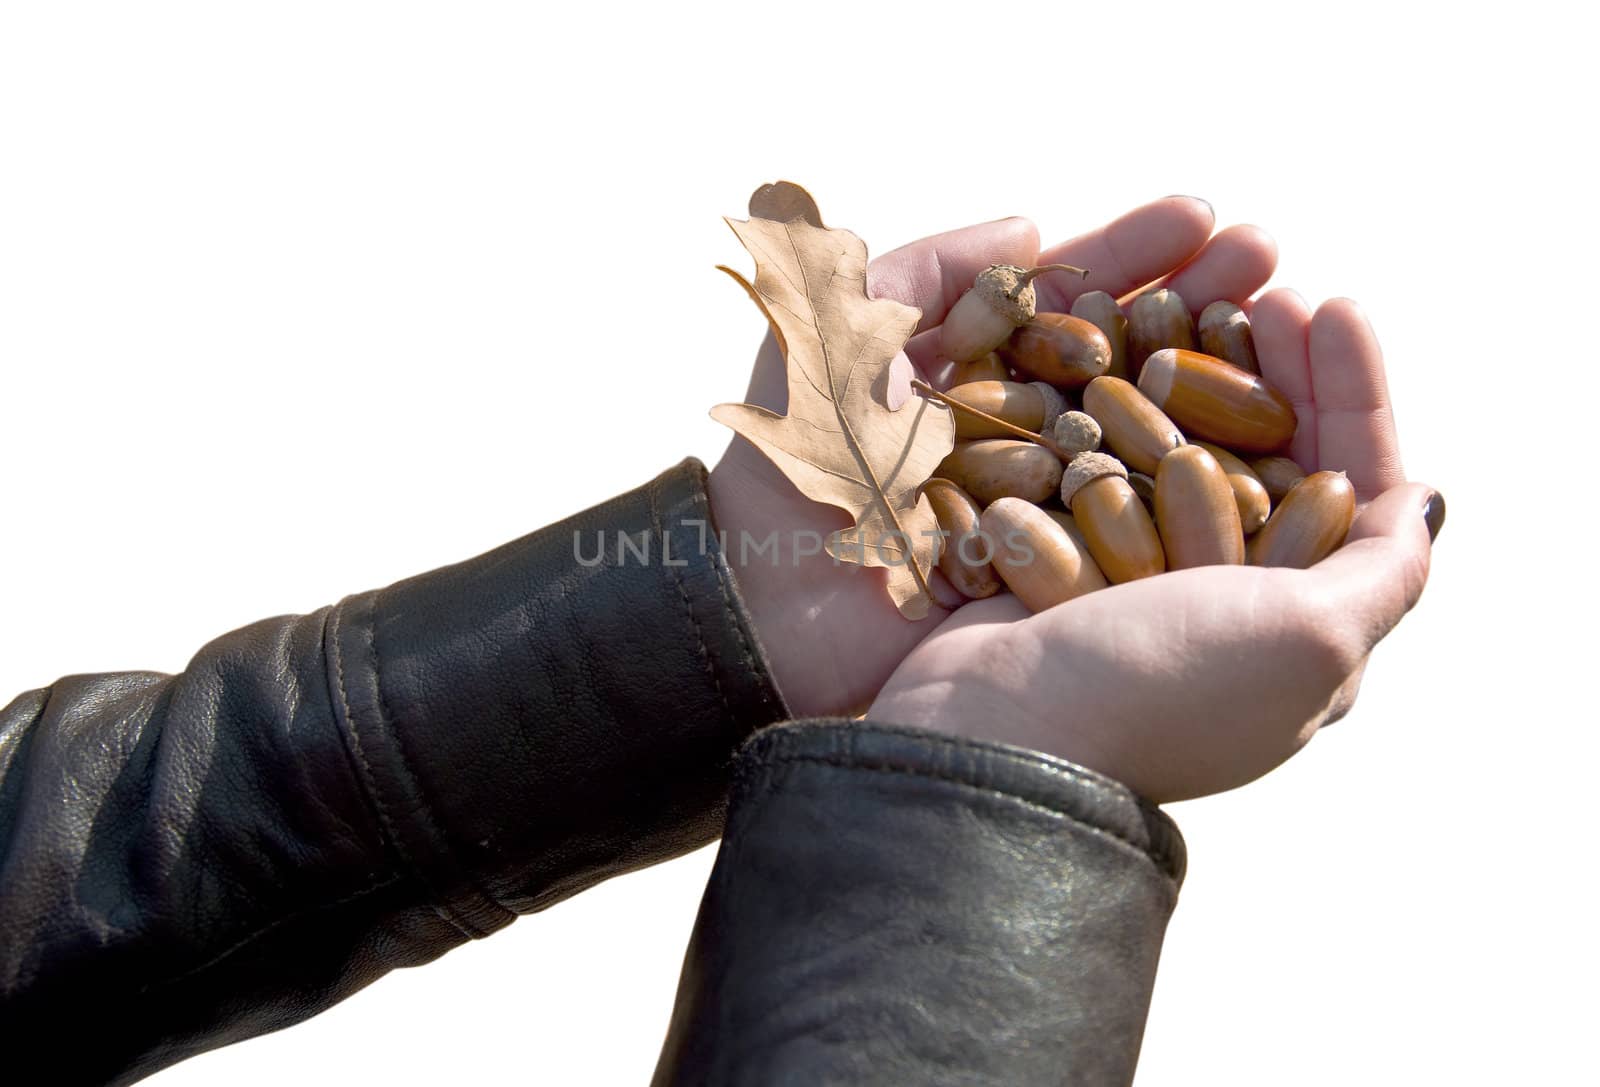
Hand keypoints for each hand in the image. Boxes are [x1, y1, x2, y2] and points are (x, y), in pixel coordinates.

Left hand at [708, 198, 1277, 715]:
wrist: (767, 602)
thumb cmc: (792, 463)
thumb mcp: (841, 333)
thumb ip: (928, 270)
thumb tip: (1031, 229)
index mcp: (976, 375)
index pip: (1071, 301)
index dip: (1134, 255)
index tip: (1204, 213)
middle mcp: (1024, 434)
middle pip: (1128, 354)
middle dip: (1199, 300)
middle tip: (1270, 253)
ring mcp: (1050, 504)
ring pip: (1150, 430)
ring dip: (1220, 378)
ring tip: (1289, 330)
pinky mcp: (1065, 575)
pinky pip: (1143, 524)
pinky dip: (1201, 485)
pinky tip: (1268, 442)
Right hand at [866, 295, 1440, 802]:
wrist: (998, 731)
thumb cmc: (1160, 687)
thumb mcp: (1312, 640)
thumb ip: (1382, 570)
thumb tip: (1424, 502)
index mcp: (1296, 626)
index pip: (1351, 487)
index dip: (1353, 394)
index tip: (1332, 306)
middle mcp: (1223, 600)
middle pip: (1271, 458)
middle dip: (1278, 369)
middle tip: (1264, 288)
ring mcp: (1136, 576)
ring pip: (1182, 448)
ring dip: (1197, 370)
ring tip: (1194, 300)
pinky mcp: (1060, 557)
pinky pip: (1101, 464)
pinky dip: (1112, 407)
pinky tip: (1113, 347)